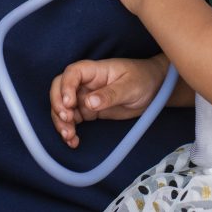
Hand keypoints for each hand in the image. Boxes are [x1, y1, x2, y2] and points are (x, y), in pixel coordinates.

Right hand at [50, 57, 168, 148]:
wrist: (154, 89)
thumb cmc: (143, 79)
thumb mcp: (130, 86)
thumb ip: (110, 94)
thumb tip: (88, 102)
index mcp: (95, 70)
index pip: (72, 73)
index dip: (65, 87)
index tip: (69, 103)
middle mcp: (86, 83)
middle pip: (60, 88)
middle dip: (57, 105)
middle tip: (67, 120)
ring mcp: (86, 97)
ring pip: (63, 107)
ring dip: (61, 121)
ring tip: (69, 136)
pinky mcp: (89, 111)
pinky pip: (73, 119)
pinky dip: (69, 130)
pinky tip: (73, 141)